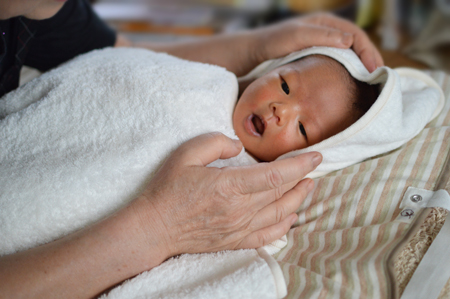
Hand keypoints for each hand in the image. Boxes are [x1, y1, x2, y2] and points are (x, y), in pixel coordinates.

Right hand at [133, 132, 320, 256]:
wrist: (154, 228)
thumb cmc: (168, 189)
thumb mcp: (186, 154)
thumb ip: (215, 143)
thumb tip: (238, 147)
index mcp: (229, 186)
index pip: (275, 175)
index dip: (300, 165)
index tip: (316, 156)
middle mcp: (239, 210)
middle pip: (282, 193)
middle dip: (302, 178)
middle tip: (314, 166)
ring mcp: (238, 228)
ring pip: (280, 213)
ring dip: (299, 199)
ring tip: (309, 186)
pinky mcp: (235, 241)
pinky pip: (268, 236)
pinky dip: (284, 226)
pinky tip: (291, 217)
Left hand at [251, 13, 383, 71]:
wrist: (255, 51)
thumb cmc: (273, 42)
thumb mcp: (296, 36)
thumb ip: (321, 36)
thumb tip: (350, 40)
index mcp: (327, 23)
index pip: (356, 35)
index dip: (368, 52)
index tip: (375, 70)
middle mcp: (328, 32)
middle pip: (357, 45)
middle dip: (370, 60)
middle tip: (379, 80)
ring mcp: (322, 44)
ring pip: (350, 55)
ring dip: (362, 68)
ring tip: (370, 84)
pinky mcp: (317, 57)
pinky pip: (339, 62)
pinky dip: (349, 72)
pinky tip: (351, 84)